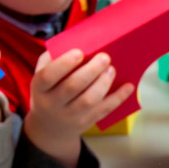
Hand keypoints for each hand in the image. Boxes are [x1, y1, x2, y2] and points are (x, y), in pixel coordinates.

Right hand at [26, 49, 133, 166]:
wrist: (50, 126)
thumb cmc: (49, 90)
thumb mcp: (42, 74)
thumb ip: (52, 58)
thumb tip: (74, 41)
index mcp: (40, 88)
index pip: (48, 76)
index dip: (63, 64)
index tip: (79, 52)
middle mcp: (52, 104)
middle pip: (72, 87)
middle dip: (91, 71)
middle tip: (105, 57)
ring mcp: (70, 115)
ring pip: (88, 100)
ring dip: (103, 83)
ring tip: (111, 69)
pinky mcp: (86, 122)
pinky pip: (104, 110)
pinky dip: (118, 98)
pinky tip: (128, 87)